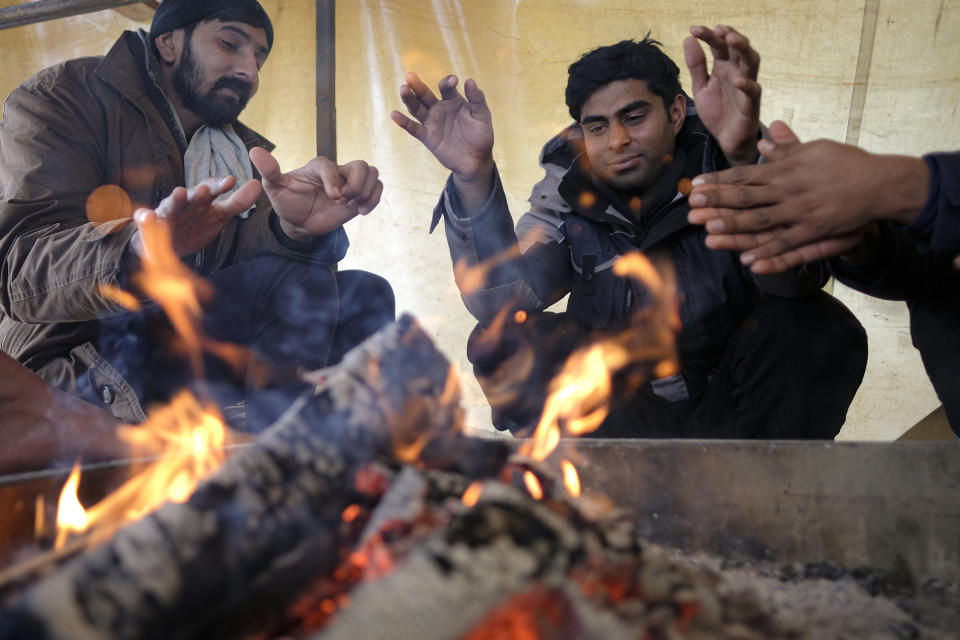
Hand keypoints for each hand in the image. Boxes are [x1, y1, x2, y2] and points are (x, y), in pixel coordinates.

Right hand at [132, 176, 261, 257]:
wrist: (166, 246)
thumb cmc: (194, 226)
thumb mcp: (218, 216)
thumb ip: (236, 203)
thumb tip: (256, 185)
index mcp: (200, 200)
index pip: (210, 189)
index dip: (219, 185)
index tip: (231, 181)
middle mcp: (183, 203)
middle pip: (191, 196)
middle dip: (198, 192)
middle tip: (207, 189)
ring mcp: (166, 214)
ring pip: (170, 205)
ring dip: (175, 199)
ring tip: (180, 193)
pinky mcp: (149, 227)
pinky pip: (146, 222)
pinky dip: (145, 218)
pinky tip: (147, 217)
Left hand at [250, 147, 382, 242]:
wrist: (300, 222)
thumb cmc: (287, 202)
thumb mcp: (275, 188)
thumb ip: (269, 170)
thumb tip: (255, 151)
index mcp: (318, 166)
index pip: (332, 166)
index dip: (335, 181)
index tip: (334, 198)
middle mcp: (337, 171)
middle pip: (361, 165)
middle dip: (357, 186)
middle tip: (343, 201)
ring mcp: (350, 183)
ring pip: (373, 173)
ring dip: (367, 192)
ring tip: (354, 207)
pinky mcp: (360, 195)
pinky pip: (378, 188)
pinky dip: (375, 199)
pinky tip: (362, 211)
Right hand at [391, 72, 494, 186]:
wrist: (476, 160)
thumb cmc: (481, 135)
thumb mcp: (482, 115)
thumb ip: (477, 98)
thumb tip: (469, 80)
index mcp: (453, 100)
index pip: (446, 87)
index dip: (448, 83)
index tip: (454, 81)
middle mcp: (439, 109)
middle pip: (425, 95)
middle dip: (418, 86)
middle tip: (410, 76)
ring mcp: (432, 122)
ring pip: (416, 108)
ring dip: (409, 99)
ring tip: (403, 89)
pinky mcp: (427, 137)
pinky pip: (413, 128)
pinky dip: (403, 122)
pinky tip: (394, 114)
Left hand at [683, 25, 761, 165]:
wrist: (726, 140)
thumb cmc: (718, 111)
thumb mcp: (701, 87)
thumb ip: (696, 65)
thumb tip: (688, 39)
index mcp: (724, 67)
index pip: (719, 45)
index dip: (708, 35)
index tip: (693, 29)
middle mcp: (737, 72)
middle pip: (738, 48)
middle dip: (730, 36)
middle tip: (719, 29)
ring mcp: (746, 86)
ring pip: (752, 62)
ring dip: (744, 49)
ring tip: (732, 40)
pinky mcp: (751, 104)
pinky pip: (753, 91)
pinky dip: (747, 85)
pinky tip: (737, 80)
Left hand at [687, 121, 928, 273]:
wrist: (882, 183)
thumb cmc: (847, 164)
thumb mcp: (815, 149)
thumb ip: (787, 148)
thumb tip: (764, 139)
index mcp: (786, 170)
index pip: (745, 174)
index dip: (718, 181)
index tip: (696, 185)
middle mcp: (789, 190)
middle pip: (746, 198)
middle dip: (717, 203)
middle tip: (691, 207)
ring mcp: (801, 213)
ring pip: (762, 222)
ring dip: (735, 228)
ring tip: (709, 232)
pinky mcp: (816, 232)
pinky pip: (788, 246)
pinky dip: (768, 254)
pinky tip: (749, 261)